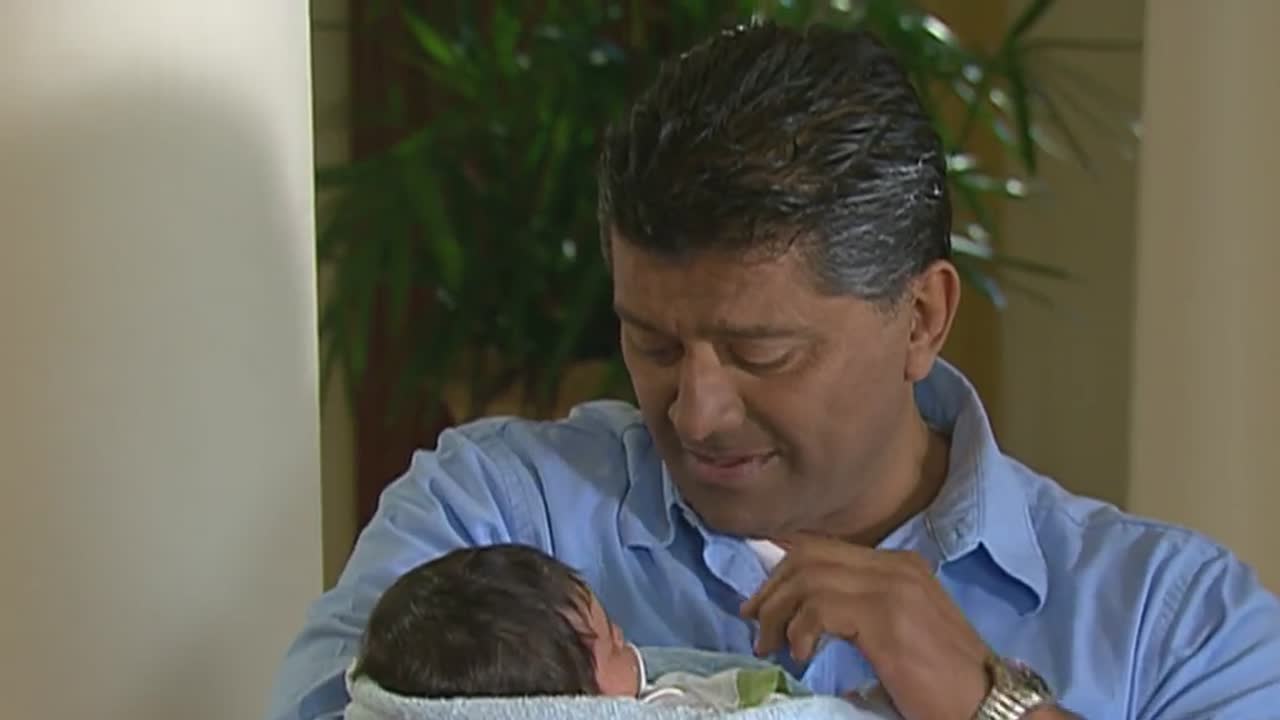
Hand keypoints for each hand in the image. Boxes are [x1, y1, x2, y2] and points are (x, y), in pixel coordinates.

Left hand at [740, 534, 989, 719]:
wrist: (990, 707)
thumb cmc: (945, 683)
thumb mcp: (899, 634)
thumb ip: (860, 612)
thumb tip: (804, 615)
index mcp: (900, 566)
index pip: (824, 549)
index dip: (783, 573)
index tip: (762, 606)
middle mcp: (896, 567)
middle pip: (809, 556)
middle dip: (772, 589)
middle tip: (755, 625)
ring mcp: (892, 588)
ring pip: (808, 578)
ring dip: (778, 614)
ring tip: (772, 647)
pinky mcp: (886, 617)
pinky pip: (819, 607)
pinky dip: (798, 630)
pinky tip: (800, 654)